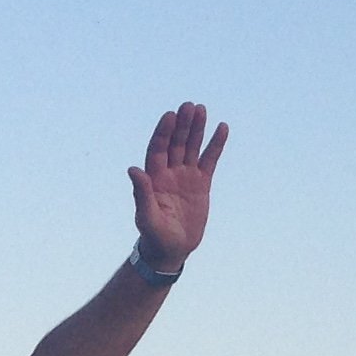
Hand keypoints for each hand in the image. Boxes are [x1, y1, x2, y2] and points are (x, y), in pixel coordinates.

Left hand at [129, 102, 225, 272]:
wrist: (171, 250)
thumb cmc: (154, 236)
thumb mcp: (146, 217)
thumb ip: (141, 193)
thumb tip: (133, 169)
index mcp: (153, 178)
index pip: (158, 149)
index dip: (163, 132)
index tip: (170, 115)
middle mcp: (169, 172)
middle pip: (175, 143)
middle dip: (182, 125)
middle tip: (189, 106)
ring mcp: (185, 176)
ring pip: (192, 147)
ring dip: (197, 128)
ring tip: (202, 109)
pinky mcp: (201, 183)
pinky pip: (209, 160)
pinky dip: (216, 144)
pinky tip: (222, 128)